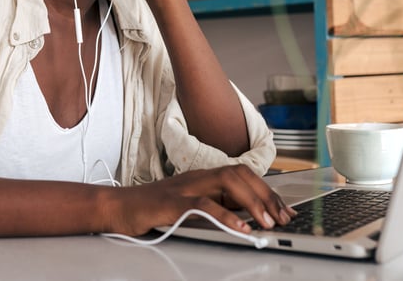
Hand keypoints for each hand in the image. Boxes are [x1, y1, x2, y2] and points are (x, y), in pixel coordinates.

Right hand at [103, 165, 296, 235]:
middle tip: (283, 218)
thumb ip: (215, 205)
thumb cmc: (153, 207)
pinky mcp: (172, 202)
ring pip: (227, 183)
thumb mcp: (191, 204)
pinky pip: (203, 205)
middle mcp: (198, 177)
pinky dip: (225, 215)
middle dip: (266, 195)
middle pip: (240, 174)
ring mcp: (185, 187)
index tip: (284, 210)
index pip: (242, 174)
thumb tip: (246, 215)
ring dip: (252, 203)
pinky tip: (240, 228)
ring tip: (267, 222)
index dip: (267, 191)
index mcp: (203, 177)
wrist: (118, 207)